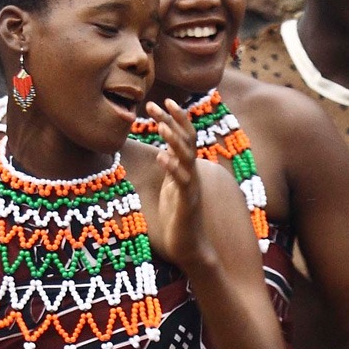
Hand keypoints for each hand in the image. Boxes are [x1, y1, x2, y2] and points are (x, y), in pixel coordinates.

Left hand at [144, 100, 210, 271]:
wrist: (191, 248)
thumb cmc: (180, 219)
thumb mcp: (172, 188)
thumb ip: (171, 169)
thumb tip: (164, 152)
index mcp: (187, 169)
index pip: (185, 137)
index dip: (176, 118)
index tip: (162, 100)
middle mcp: (193, 174)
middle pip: (187, 140)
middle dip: (172, 120)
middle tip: (155, 102)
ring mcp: (192, 188)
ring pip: (186, 158)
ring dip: (174, 140)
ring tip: (159, 125)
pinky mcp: (188, 203)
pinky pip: (181, 182)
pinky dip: (172, 168)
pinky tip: (161, 157)